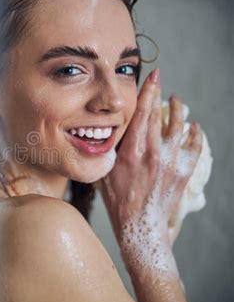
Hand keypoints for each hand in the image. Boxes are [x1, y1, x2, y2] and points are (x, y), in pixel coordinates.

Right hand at [99, 68, 202, 273]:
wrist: (140, 226)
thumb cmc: (118, 200)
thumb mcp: (106, 171)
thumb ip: (111, 150)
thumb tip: (112, 131)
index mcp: (132, 151)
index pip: (142, 112)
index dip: (148, 90)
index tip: (153, 75)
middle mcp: (154, 152)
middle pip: (162, 115)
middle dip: (162, 95)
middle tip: (162, 83)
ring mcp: (171, 162)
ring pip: (179, 126)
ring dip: (178, 110)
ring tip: (176, 101)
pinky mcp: (183, 171)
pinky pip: (194, 146)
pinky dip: (195, 133)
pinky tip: (193, 126)